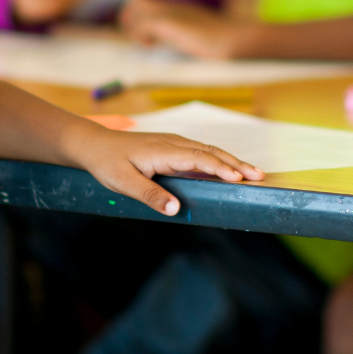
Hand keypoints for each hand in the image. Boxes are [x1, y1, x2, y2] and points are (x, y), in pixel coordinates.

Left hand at [69, 127, 264, 215]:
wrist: (93, 144)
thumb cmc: (107, 163)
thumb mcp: (124, 183)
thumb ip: (150, 195)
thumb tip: (175, 209)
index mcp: (164, 151)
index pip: (199, 159)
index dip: (220, 168)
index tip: (239, 178)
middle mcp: (173, 144)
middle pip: (211, 152)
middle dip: (236, 163)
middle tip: (260, 176)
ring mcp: (174, 144)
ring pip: (208, 151)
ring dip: (231, 161)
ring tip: (253, 173)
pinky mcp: (172, 148)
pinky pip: (201, 152)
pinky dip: (219, 160)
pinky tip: (228, 169)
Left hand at [120, 0, 251, 59]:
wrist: (234, 39)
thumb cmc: (220, 42)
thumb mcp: (196, 33)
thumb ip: (181, 33)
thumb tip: (164, 42)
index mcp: (177, 6)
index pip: (145, 2)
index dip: (138, 18)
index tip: (146, 38)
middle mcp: (172, 4)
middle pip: (136, 0)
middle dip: (131, 20)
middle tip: (143, 39)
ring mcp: (172, 11)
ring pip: (136, 7)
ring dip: (135, 27)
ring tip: (148, 43)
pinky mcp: (172, 22)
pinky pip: (144, 23)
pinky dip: (141, 35)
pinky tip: (152, 46)